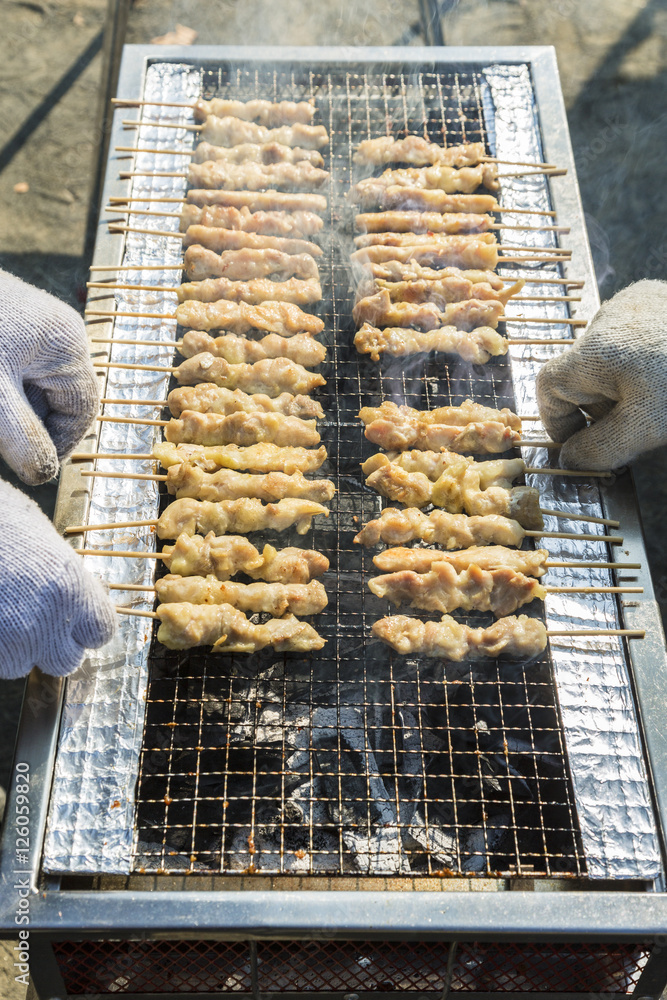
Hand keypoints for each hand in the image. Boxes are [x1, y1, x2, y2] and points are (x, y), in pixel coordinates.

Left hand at [0, 269, 98, 484]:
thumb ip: (20, 435)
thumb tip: (43, 477)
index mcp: (67, 344)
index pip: (81, 412)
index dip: (56, 446)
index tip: (25, 466)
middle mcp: (59, 333)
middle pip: (56, 400)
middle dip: (27, 427)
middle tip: (1, 444)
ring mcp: (33, 328)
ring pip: (32, 389)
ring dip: (11, 413)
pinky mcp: (10, 328)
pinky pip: (14, 373)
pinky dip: (2, 394)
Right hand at [0, 479, 115, 678]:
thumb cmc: (0, 517)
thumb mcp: (41, 538)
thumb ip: (61, 576)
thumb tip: (69, 598)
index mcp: (71, 587)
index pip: (101, 631)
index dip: (87, 627)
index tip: (77, 621)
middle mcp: (45, 620)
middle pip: (66, 660)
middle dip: (53, 645)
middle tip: (37, 624)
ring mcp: (9, 639)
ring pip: (22, 666)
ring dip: (16, 649)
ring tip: (2, 614)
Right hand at [536, 280, 666, 469]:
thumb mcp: (647, 428)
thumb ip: (599, 449)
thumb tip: (569, 461)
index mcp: (594, 350)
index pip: (548, 387)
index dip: (559, 422)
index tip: (584, 445)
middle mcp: (607, 319)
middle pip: (581, 374)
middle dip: (601, 407)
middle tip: (635, 429)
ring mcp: (636, 303)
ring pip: (610, 358)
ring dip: (624, 386)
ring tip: (660, 402)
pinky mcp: (659, 298)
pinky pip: (636, 338)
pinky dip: (646, 363)